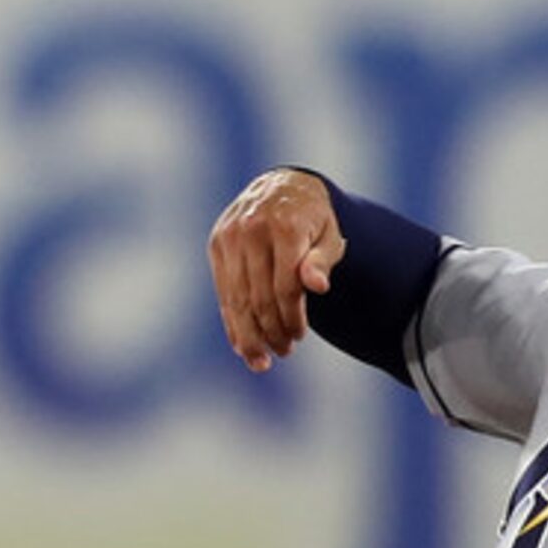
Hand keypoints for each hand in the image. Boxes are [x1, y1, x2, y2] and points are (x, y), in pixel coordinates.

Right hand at [207, 168, 344, 371]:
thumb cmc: (312, 217)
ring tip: (260, 360)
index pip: (285, 286)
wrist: (281, 186)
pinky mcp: (216, 244)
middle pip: (258, 296)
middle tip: (284, 352)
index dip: (292, 317)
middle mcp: (251, 229)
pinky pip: (223, 291)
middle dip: (271, 331)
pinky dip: (232, 321)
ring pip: (236, 299)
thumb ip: (323, 260)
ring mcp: (230, 236)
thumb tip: (318, 287)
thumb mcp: (330, 234)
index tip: (299, 335)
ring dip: (249, 335)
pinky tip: (241, 344)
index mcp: (284, 225)